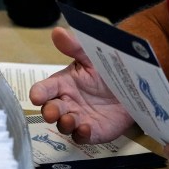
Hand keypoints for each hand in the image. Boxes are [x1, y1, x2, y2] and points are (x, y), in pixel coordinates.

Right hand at [28, 26, 134, 143]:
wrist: (132, 85)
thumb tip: (58, 32)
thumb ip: (74, 47)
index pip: (44, 90)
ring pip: (64, 125)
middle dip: (49, 112)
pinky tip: (85, 129)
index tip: (36, 96)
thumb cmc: (106, 70)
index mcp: (62, 84)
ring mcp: (78, 118)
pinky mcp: (92, 131)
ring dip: (64, 123)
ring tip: (71, 119)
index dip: (38, 93)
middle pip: (51, 110)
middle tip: (52, 112)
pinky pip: (81, 137)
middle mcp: (66, 103)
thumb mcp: (91, 56)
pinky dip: (81, 135)